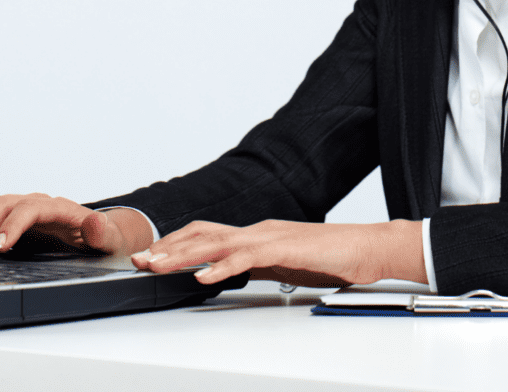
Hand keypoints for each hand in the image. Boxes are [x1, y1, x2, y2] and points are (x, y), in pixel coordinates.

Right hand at [0, 194, 152, 260]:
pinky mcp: (9, 220)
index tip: (0, 246)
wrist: (99, 236)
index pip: (31, 208)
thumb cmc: (102, 238)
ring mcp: (21, 210)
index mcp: (58, 207)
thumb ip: (101, 232)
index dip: (13, 225)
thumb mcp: (108, 239)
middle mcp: (36, 204)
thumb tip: (95, 221)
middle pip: (4, 204)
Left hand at [128, 219, 427, 286]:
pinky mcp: (284, 248)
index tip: (152, 256)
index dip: (177, 244)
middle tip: (140, 260)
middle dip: (169, 247)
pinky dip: (221, 266)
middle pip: (203, 234)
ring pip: (217, 242)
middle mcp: (259, 229)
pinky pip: (246, 257)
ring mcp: (270, 236)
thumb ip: (259, 265)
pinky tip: (203, 277)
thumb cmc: (333, 257)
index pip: (208, 233)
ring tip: (158, 266)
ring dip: (183, 255)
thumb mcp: (285, 263)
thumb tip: (233, 274)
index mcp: (258, 233)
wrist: (367, 247)